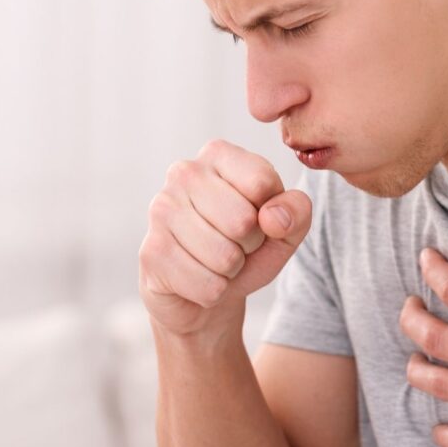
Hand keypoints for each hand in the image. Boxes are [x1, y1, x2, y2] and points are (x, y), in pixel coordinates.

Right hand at [139, 139, 310, 336]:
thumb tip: (273, 218)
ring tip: (217, 260)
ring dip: (231, 270)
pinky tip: (198, 277)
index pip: (261, 182)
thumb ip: (296, 212)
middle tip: (235, 244)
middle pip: (243, 221)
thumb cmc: (246, 248)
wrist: (205, 289)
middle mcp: (184, 173)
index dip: (271, 213)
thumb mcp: (284, 228)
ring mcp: (161, 210)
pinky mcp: (151, 251)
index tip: (257, 218)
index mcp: (218, 155)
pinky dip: (214, 291)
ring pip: (224, 257)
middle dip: (249, 245)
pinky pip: (207, 285)